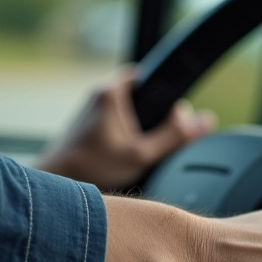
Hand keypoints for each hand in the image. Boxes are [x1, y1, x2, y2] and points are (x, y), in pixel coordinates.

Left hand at [35, 70, 216, 190]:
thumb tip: (205, 120)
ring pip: (126, 110)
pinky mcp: (85, 127)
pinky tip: (123, 159)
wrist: (56, 186)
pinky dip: (124, 137)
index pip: (148, 75)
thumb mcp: (143, 155)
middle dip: (153, 115)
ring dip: (138, 128)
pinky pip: (114, 124)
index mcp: (111, 92)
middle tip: (155, 142)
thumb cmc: (93, 169)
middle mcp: (97, 95)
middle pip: (139, 94)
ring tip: (138, 152)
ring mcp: (89, 110)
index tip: (171, 120)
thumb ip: (175, 137)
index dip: (165, 96)